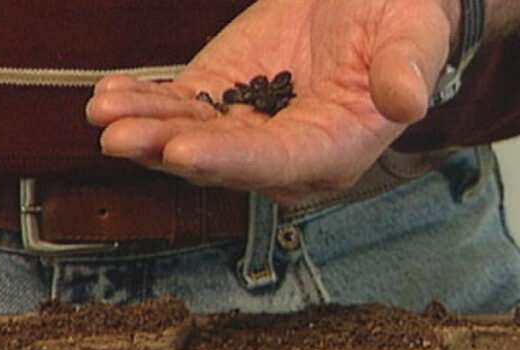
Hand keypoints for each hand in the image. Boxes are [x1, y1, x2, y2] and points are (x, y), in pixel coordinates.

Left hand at [86, 0, 453, 203]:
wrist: (371, 2)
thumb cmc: (402, 22)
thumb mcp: (415, 36)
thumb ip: (406, 69)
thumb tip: (408, 101)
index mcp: (332, 151)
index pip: (274, 163)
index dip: (227, 160)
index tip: (183, 152)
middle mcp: (280, 155)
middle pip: (216, 160)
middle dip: (165, 150)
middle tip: (120, 138)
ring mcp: (242, 129)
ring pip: (184, 136)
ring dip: (141, 128)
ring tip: (104, 112)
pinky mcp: (217, 99)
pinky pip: (175, 109)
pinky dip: (141, 103)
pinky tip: (108, 95)